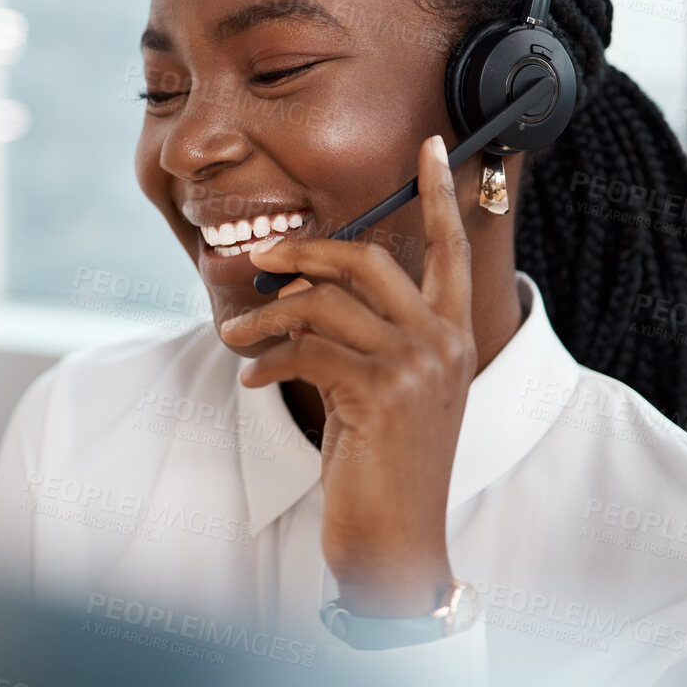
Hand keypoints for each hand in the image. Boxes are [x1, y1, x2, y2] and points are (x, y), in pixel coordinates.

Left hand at [219, 135, 477, 616]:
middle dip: (304, 252)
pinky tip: (252, 378)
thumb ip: (356, 336)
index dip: (440, 193)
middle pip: (366, 260)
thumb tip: (298, 290)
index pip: (452, 248)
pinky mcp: (381, 392)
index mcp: (452, 335)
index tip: (434, 144)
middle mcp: (444, 341)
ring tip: (234, 338)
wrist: (395, 542)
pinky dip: (267, 358)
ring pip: (323, 304)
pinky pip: (306, 348)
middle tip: (259, 260)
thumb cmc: (379, 467)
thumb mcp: (375, 390)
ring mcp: (417, 365)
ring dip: (265, 318)